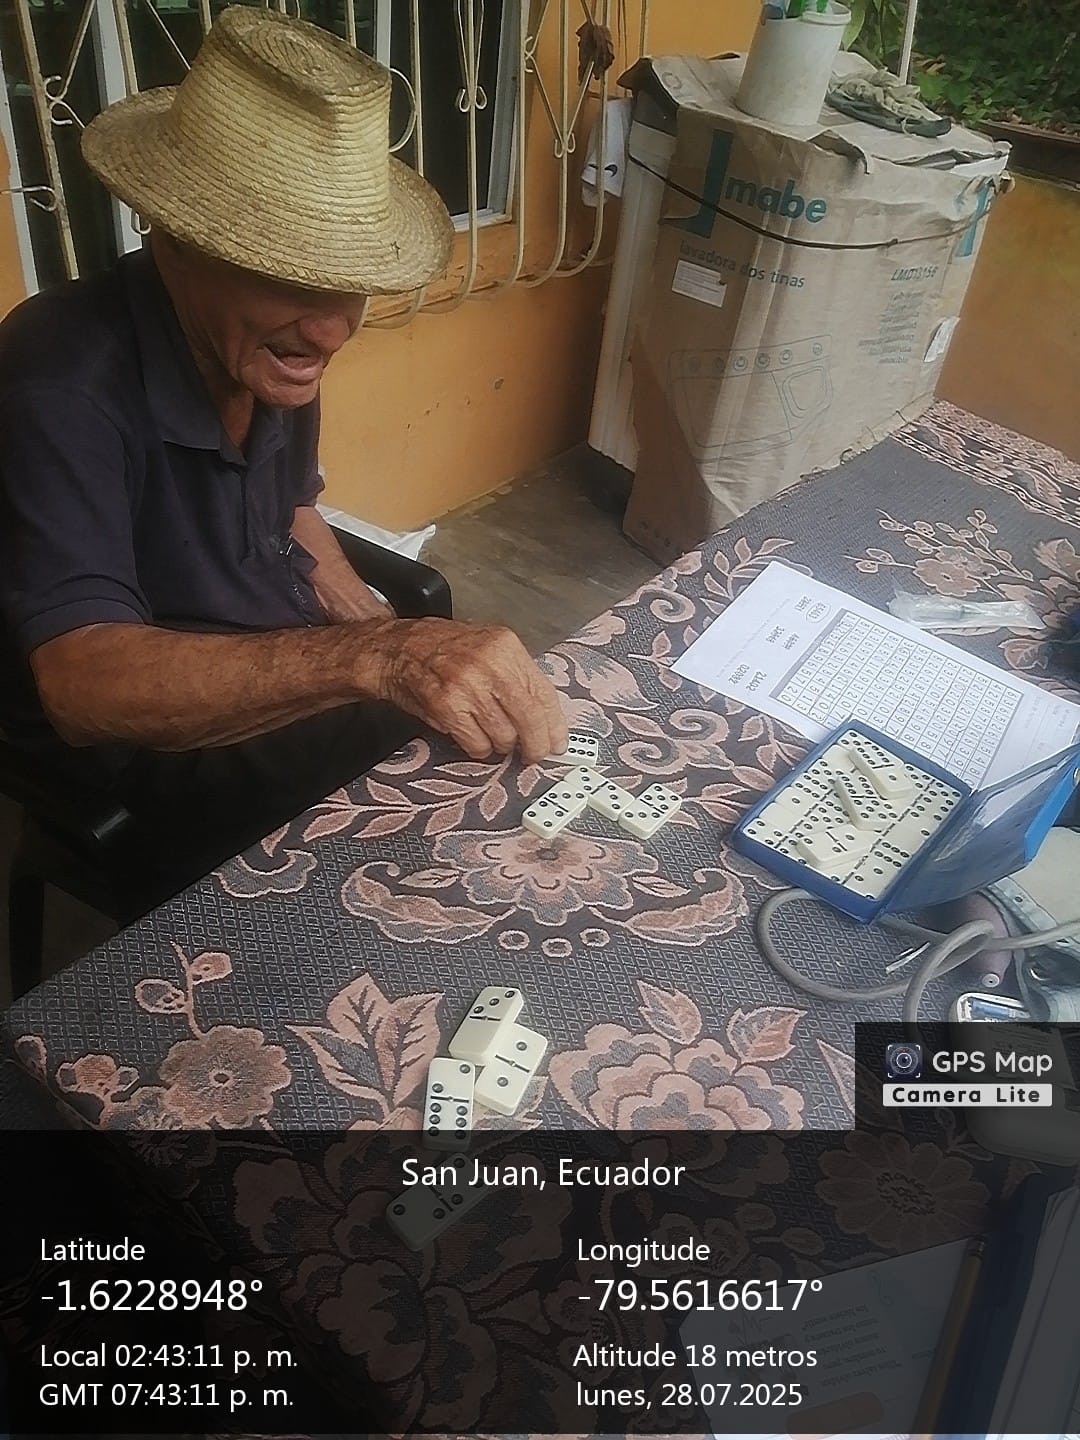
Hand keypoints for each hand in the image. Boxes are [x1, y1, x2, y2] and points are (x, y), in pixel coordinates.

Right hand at [371, 618, 567, 763]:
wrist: (396, 650)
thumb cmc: (442, 650)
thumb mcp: (487, 649)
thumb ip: (516, 677)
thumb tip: (546, 718)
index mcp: (505, 647)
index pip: (544, 693)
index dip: (555, 725)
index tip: (558, 743)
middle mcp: (489, 664)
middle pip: (529, 719)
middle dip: (535, 746)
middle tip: (533, 756)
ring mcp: (467, 686)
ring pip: (504, 736)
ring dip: (500, 745)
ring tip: (489, 733)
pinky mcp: (446, 707)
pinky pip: (476, 744)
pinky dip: (478, 748)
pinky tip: (471, 735)